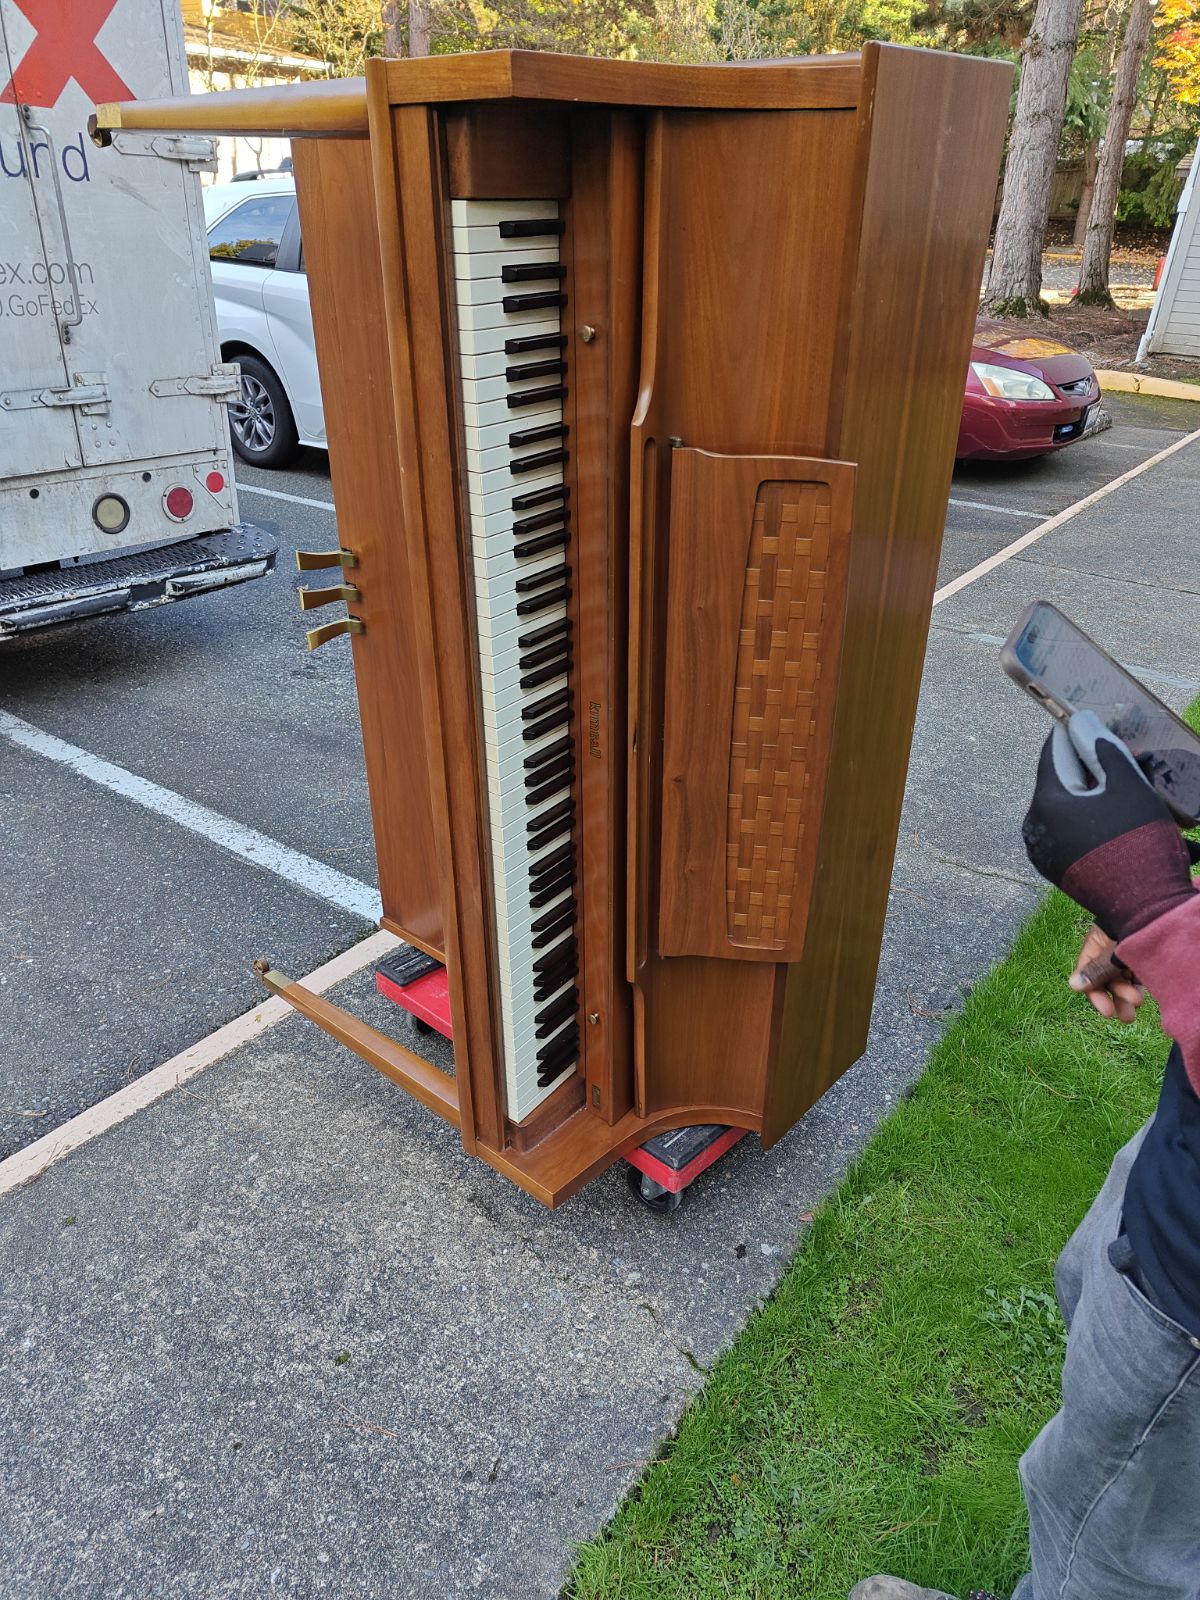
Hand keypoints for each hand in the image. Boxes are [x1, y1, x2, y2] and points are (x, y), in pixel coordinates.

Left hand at [1023, 710, 1195, 940]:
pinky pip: (1069, 832)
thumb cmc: (1138, 840)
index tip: (1082, 719)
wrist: (1146, 905)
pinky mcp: (1056, 869)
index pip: (1054, 754)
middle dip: (1089, 766)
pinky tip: (1113, 814)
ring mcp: (1043, 852)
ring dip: (1092, 793)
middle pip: (1061, 782)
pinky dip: (1089, 818)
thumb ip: (1103, 749)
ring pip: (1066, 809)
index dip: (1071, 733)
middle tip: (1115, 754)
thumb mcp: (1128, 785)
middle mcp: (1035, 828)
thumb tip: (1082, 722)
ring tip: (1122, 785)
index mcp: (1046, 803)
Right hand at [1068, 922, 1144, 1023]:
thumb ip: (1096, 969)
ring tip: (1137, 1006)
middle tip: (1127, 1017)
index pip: (1088, 974)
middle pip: (1108, 980)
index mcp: (1095, 945)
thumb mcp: (1112, 950)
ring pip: (1124, 979)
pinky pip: (1139, 975)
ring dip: (1129, 995)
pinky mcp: (1143, 956)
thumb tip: (1073, 985)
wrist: (1153, 907)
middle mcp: (1109, 951)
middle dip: (1117, 999)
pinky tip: (1144, 995)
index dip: (1096, 995)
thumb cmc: (1129, 924)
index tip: (1107, 1012)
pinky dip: (1139, 986)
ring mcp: (1127, 953)